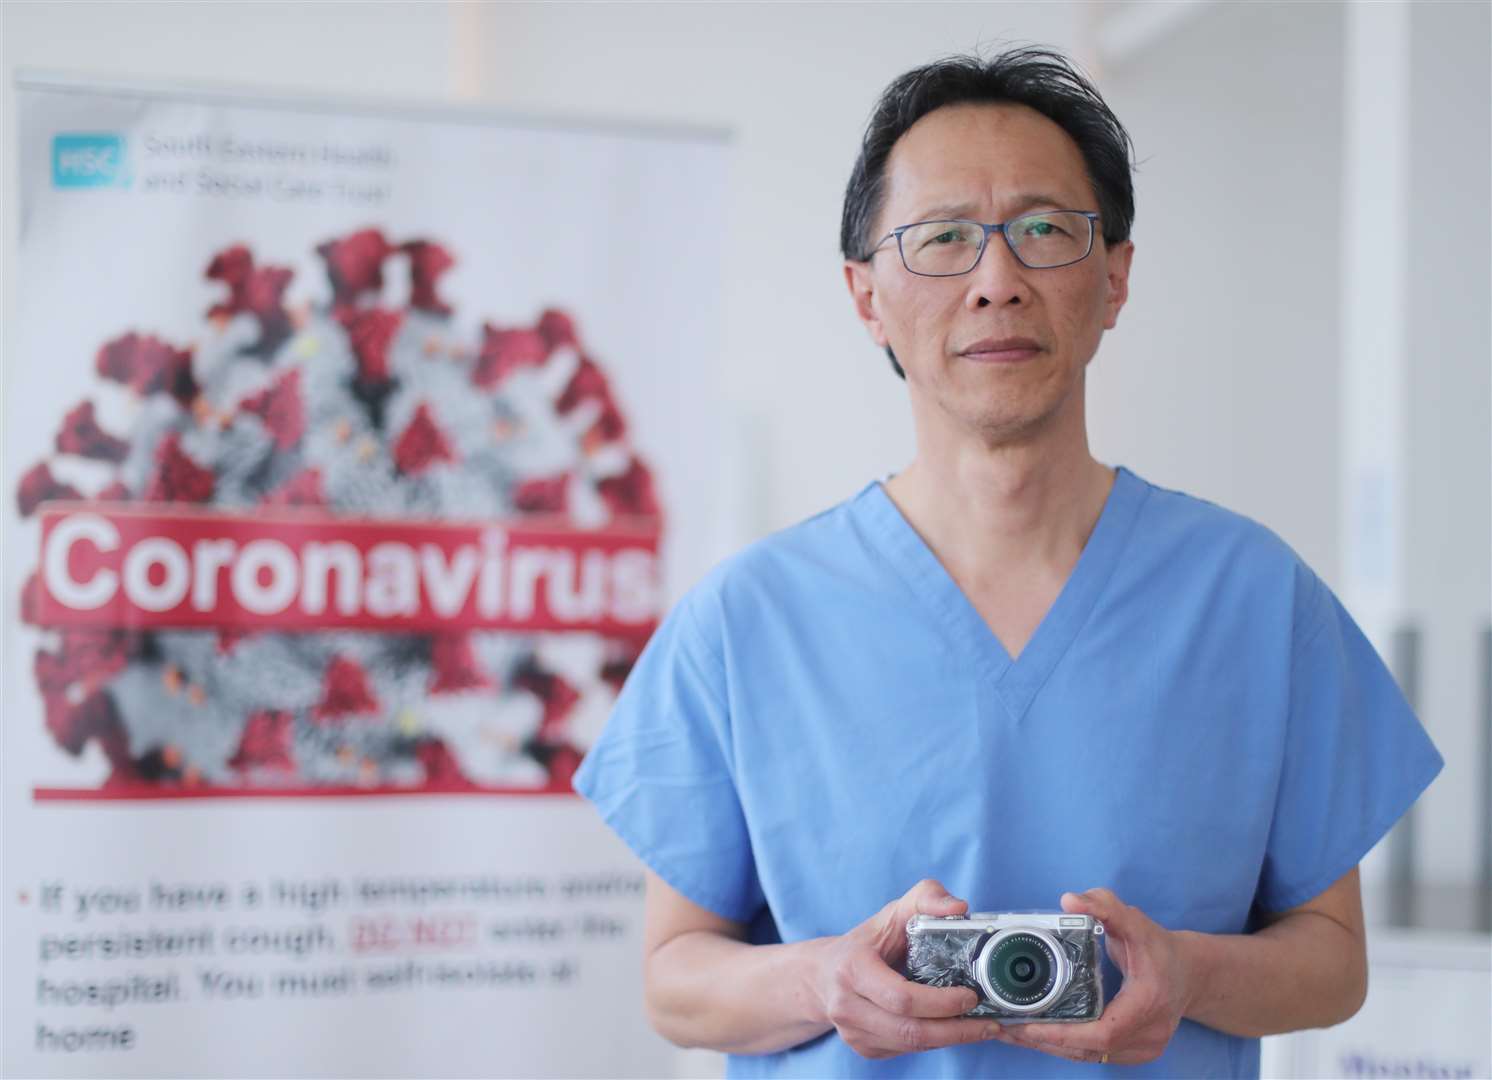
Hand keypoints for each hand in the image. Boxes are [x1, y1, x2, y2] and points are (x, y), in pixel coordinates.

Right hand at [813, 879, 997, 1059]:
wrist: (824, 974)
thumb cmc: (867, 942)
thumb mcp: (893, 912)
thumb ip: (927, 898)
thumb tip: (960, 907)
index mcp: (853, 969)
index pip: (901, 997)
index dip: (940, 1003)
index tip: (970, 996)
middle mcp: (846, 1005)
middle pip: (909, 1030)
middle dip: (955, 1030)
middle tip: (989, 1023)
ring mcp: (852, 1032)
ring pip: (910, 1045)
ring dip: (950, 1040)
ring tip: (981, 1029)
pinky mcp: (863, 1048)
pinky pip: (906, 1051)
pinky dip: (934, 1043)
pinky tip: (952, 1030)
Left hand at [991, 888, 1188, 1066]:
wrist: (1190, 974)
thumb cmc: (1160, 948)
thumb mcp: (1135, 921)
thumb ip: (1105, 906)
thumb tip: (1069, 899)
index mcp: (1146, 1004)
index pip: (1102, 1033)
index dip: (1063, 1033)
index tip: (1027, 1025)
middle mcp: (1147, 1035)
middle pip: (1088, 1051)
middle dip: (1044, 1041)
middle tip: (1004, 1027)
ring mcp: (1142, 1050)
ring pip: (1088, 1057)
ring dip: (1049, 1047)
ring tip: (1010, 1033)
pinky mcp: (1134, 1054)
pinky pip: (1093, 1055)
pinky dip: (1064, 1047)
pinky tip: (1038, 1037)